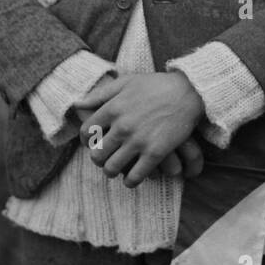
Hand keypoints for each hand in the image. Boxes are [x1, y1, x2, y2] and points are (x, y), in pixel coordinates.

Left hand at [74, 72, 204, 188]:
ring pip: (112, 168)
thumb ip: (100, 94)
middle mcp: (122, 127)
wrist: (187, 91)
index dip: (86, 141)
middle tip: (103, 159)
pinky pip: (135, 176)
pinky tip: (132, 179)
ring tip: (115, 169)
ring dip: (111, 172)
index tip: (92, 143)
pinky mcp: (156, 153)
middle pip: (97, 154)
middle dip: (97, 159)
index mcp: (112, 109)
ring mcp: (138, 141)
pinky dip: (130, 181)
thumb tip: (77, 104)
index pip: (86, 133)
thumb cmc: (155, 85)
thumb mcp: (125, 82)